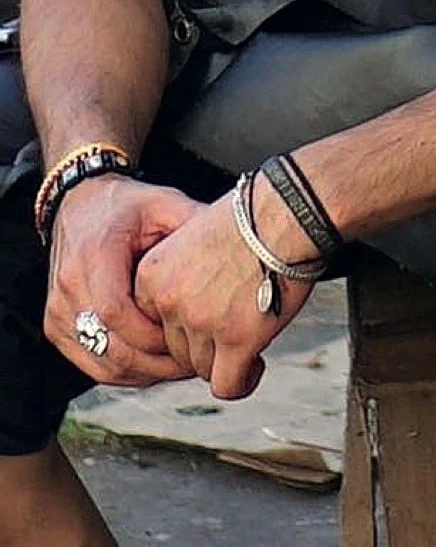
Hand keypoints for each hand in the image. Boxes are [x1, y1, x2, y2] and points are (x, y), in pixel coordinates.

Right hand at [44, 175, 200, 386]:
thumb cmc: (126, 206)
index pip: (116, 312)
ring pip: (100, 363)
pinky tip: (154, 364)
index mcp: (95, 255)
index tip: (188, 338)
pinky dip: (124, 370)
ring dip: (142, 372)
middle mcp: (69, 287)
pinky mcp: (55, 327)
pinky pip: (90, 363)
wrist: (81, 204)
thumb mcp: (164, 204)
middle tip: (195, 362)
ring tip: (180, 366)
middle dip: (155, 362)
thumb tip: (240, 240)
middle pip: (109, 346)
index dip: (152, 335)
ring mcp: (57, 311)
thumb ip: (194, 224)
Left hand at [133, 193, 311, 400]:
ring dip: (227, 358)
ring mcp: (202, 323)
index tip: (211, 314)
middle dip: (208, 341)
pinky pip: (227, 384)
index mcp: (154, 274)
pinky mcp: (236, 340)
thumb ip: (185, 272)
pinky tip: (255, 365)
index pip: (156, 323)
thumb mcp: (197, 234)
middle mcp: (170, 301)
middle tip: (237, 322)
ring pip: (202, 368)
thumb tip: (198, 298)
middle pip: (178, 348)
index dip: (186, 322)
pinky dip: (242, 382)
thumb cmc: (256, 213)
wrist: (289, 209)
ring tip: (253, 336)